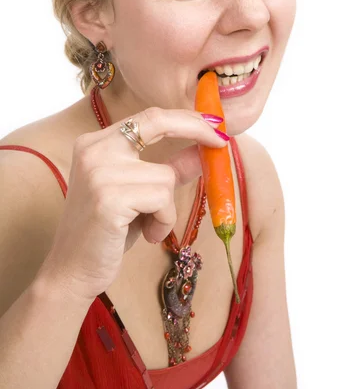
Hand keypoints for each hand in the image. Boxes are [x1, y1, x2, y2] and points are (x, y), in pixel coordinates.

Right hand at [40, 107, 227, 302]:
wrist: (72, 271)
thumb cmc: (109, 232)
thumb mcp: (142, 194)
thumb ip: (170, 169)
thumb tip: (204, 151)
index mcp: (97, 143)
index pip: (149, 117)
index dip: (186, 118)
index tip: (214, 124)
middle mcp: (94, 149)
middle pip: (158, 123)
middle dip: (196, 129)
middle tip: (222, 141)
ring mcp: (99, 172)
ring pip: (166, 176)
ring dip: (168, 207)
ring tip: (149, 225)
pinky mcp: (108, 198)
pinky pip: (162, 200)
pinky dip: (163, 221)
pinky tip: (146, 235)